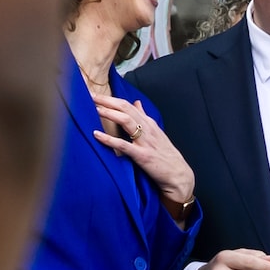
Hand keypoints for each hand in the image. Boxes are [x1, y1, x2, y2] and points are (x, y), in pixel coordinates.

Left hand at [93, 94, 195, 219]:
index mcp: (149, 123)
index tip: (96, 94)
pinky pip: (124, 145)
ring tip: (94, 108)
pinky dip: (109, 139)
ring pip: (126, 121)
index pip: (128, 105)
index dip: (111, 98)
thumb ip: (144, 117)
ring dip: (109, 113)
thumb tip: (136, 103)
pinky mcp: (142, 156)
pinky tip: (97, 135)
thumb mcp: (156, 132)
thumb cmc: (166, 155)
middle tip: (90, 95)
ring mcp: (145, 142)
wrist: (178, 175)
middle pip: (125, 108)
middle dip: (107, 101)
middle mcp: (147, 129)